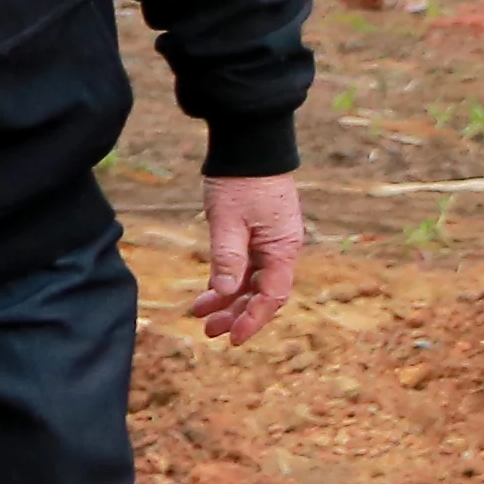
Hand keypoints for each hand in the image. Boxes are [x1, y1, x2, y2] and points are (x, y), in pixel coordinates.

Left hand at [194, 173, 304, 342]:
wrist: (249, 144)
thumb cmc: (241, 181)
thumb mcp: (228, 221)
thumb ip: (227, 259)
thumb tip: (225, 293)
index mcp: (283, 249)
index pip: (272, 296)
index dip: (253, 320)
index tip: (233, 339)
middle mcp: (282, 249)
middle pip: (262, 293)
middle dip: (236, 314)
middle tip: (208, 330)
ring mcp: (272, 241)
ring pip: (252, 281)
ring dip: (229, 299)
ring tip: (200, 314)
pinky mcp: (260, 233)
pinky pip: (247, 265)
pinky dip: (229, 279)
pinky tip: (209, 292)